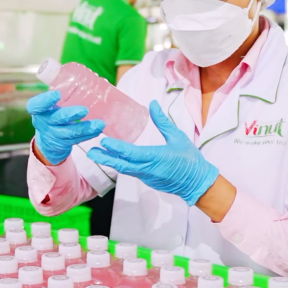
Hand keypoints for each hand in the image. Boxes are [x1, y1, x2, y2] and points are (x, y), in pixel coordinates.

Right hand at [26, 90, 104, 165]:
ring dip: (85, 128)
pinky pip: (77, 140)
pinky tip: (98, 129)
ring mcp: (54, 135)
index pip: (36, 105)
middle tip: (84, 110)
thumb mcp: (50, 103)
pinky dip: (89, 135)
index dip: (45, 100)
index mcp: (39, 110)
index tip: (57, 94)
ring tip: (99, 124)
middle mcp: (44, 123)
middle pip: (56, 119)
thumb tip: (83, 74)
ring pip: (70, 133)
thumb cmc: (53, 113)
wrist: (48, 141)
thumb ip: (60, 90)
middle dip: (70, 115)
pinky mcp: (64, 144)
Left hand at [87, 100, 218, 205]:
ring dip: (110, 162)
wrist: (198, 183)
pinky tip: (111, 159)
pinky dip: (119, 165)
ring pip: (124, 169)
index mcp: (157, 158)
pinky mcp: (147, 180)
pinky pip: (130, 172)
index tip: (104, 141)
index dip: (117, 148)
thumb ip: (162, 121)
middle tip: (90, 152)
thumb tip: (152, 104)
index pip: (132, 153)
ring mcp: (147, 177)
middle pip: (122, 164)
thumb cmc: (190, 159)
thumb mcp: (178, 137)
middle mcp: (149, 170)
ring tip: (95, 154)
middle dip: (105, 158)